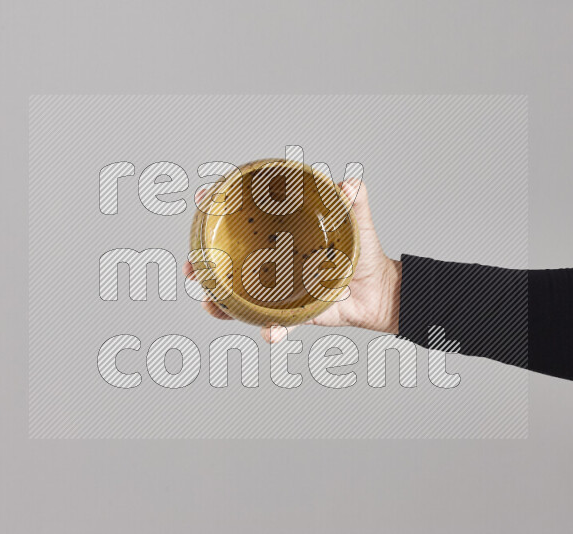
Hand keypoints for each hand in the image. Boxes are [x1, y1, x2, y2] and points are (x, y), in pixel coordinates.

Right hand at [183, 179, 401, 342]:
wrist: (379, 291)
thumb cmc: (364, 254)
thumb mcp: (358, 223)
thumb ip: (355, 202)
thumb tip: (349, 185)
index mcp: (281, 236)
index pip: (244, 220)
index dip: (219, 209)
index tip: (203, 200)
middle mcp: (274, 263)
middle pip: (228, 262)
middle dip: (204, 264)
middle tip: (193, 266)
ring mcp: (280, 290)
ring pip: (239, 297)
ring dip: (219, 302)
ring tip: (211, 303)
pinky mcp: (294, 314)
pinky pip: (277, 325)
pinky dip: (272, 331)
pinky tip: (269, 333)